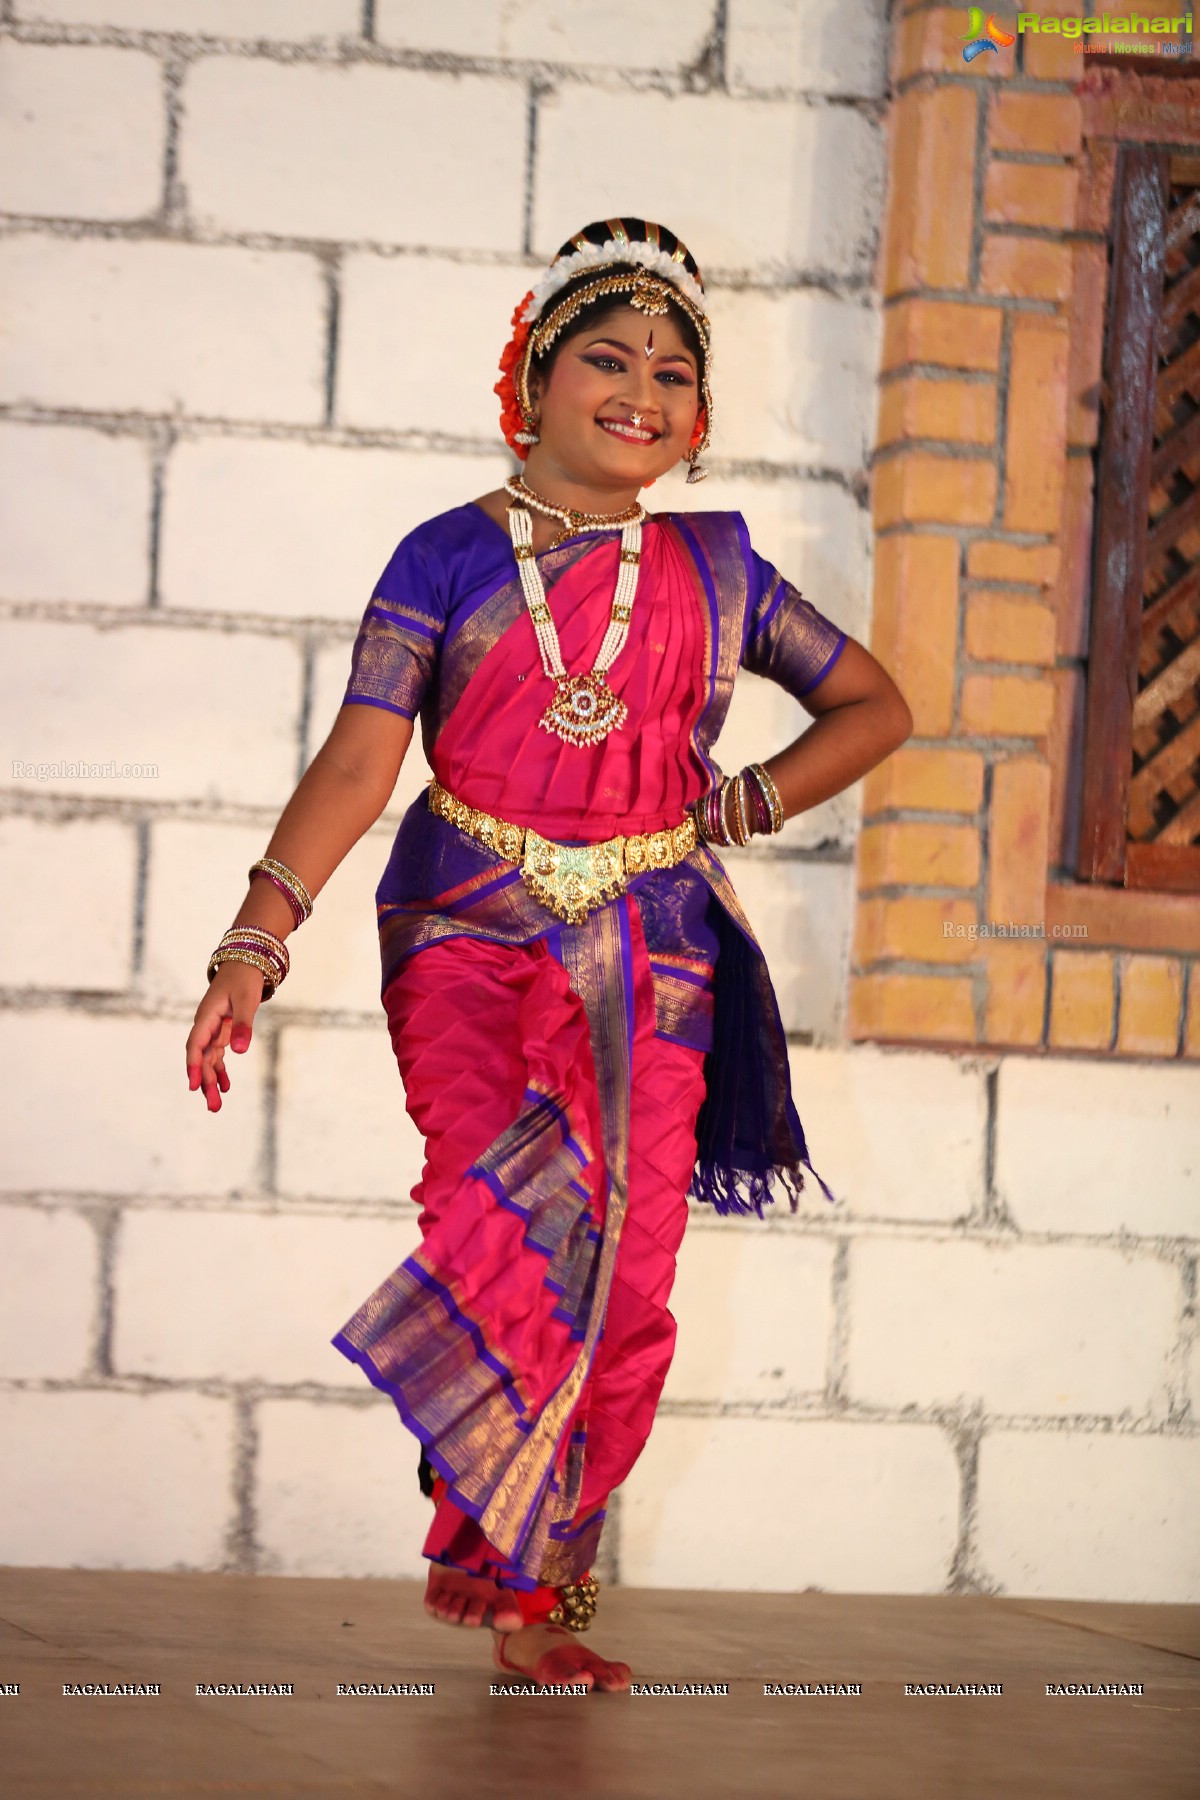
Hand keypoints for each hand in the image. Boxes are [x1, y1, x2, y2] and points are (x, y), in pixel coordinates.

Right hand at [186, 962, 264, 1112]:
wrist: (246, 962)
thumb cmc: (244, 979)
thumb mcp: (246, 1001)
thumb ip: (242, 1025)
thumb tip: (238, 1051)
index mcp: (206, 1017)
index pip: (195, 1046)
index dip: (194, 1067)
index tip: (194, 1086)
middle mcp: (206, 1026)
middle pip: (202, 1058)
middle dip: (206, 1083)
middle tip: (213, 1107)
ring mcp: (213, 1029)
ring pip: (209, 1060)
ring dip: (212, 1081)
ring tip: (216, 1105)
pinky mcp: (222, 1030)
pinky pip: (218, 1055)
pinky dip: (221, 1070)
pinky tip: (225, 1087)